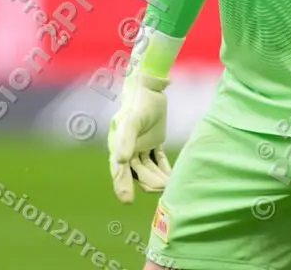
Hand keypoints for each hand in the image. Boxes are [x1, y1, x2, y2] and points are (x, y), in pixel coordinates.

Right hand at [108, 73, 171, 203]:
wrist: (150, 88)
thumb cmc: (138, 103)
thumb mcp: (131, 120)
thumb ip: (126, 139)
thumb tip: (119, 160)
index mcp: (118, 146)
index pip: (119, 170)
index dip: (122, 185)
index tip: (128, 201)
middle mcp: (128, 149)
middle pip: (136, 173)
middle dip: (149, 182)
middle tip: (163, 187)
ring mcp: (141, 147)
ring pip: (148, 169)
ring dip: (157, 177)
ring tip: (169, 184)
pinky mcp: (153, 143)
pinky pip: (158, 160)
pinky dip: (164, 169)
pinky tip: (172, 177)